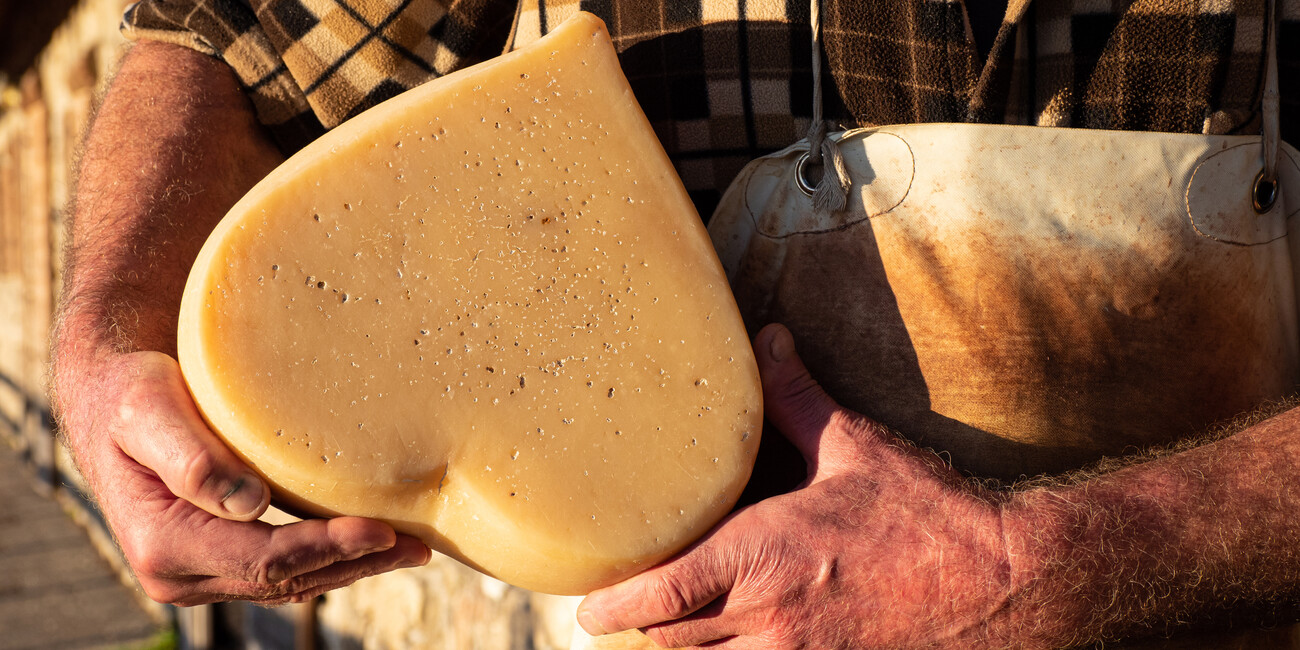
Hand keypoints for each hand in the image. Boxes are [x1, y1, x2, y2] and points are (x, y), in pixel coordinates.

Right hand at [63, 351, 430, 605]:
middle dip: (354, 564)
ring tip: (409, 548)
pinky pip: (282, 569)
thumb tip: (248, 504)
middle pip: (285, 580)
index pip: (263, 559)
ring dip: (350, 567)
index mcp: (163, 545)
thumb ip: (191, 458)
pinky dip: (329, 558)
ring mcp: (199, 573)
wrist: (111, 401)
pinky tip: (369, 542)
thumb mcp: (147, 411)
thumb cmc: (131, 394)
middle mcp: (179, 573)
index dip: (326, 548)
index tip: (380, 531)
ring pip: (289, 582)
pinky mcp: (218, 560)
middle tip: (417, 547)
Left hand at [577, 324, 1014, 648]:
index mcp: (762, 557)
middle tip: (627, 602)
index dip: (610, 607)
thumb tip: (767, 337)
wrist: (1005, 583)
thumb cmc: (929, 514)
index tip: (587, 606)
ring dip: (685, 646)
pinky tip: (738, 639)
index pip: (657, 597)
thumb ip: (794, 396)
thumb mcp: (853, 446)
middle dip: (642, 624)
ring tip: (678, 622)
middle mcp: (769, 618)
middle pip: (668, 641)